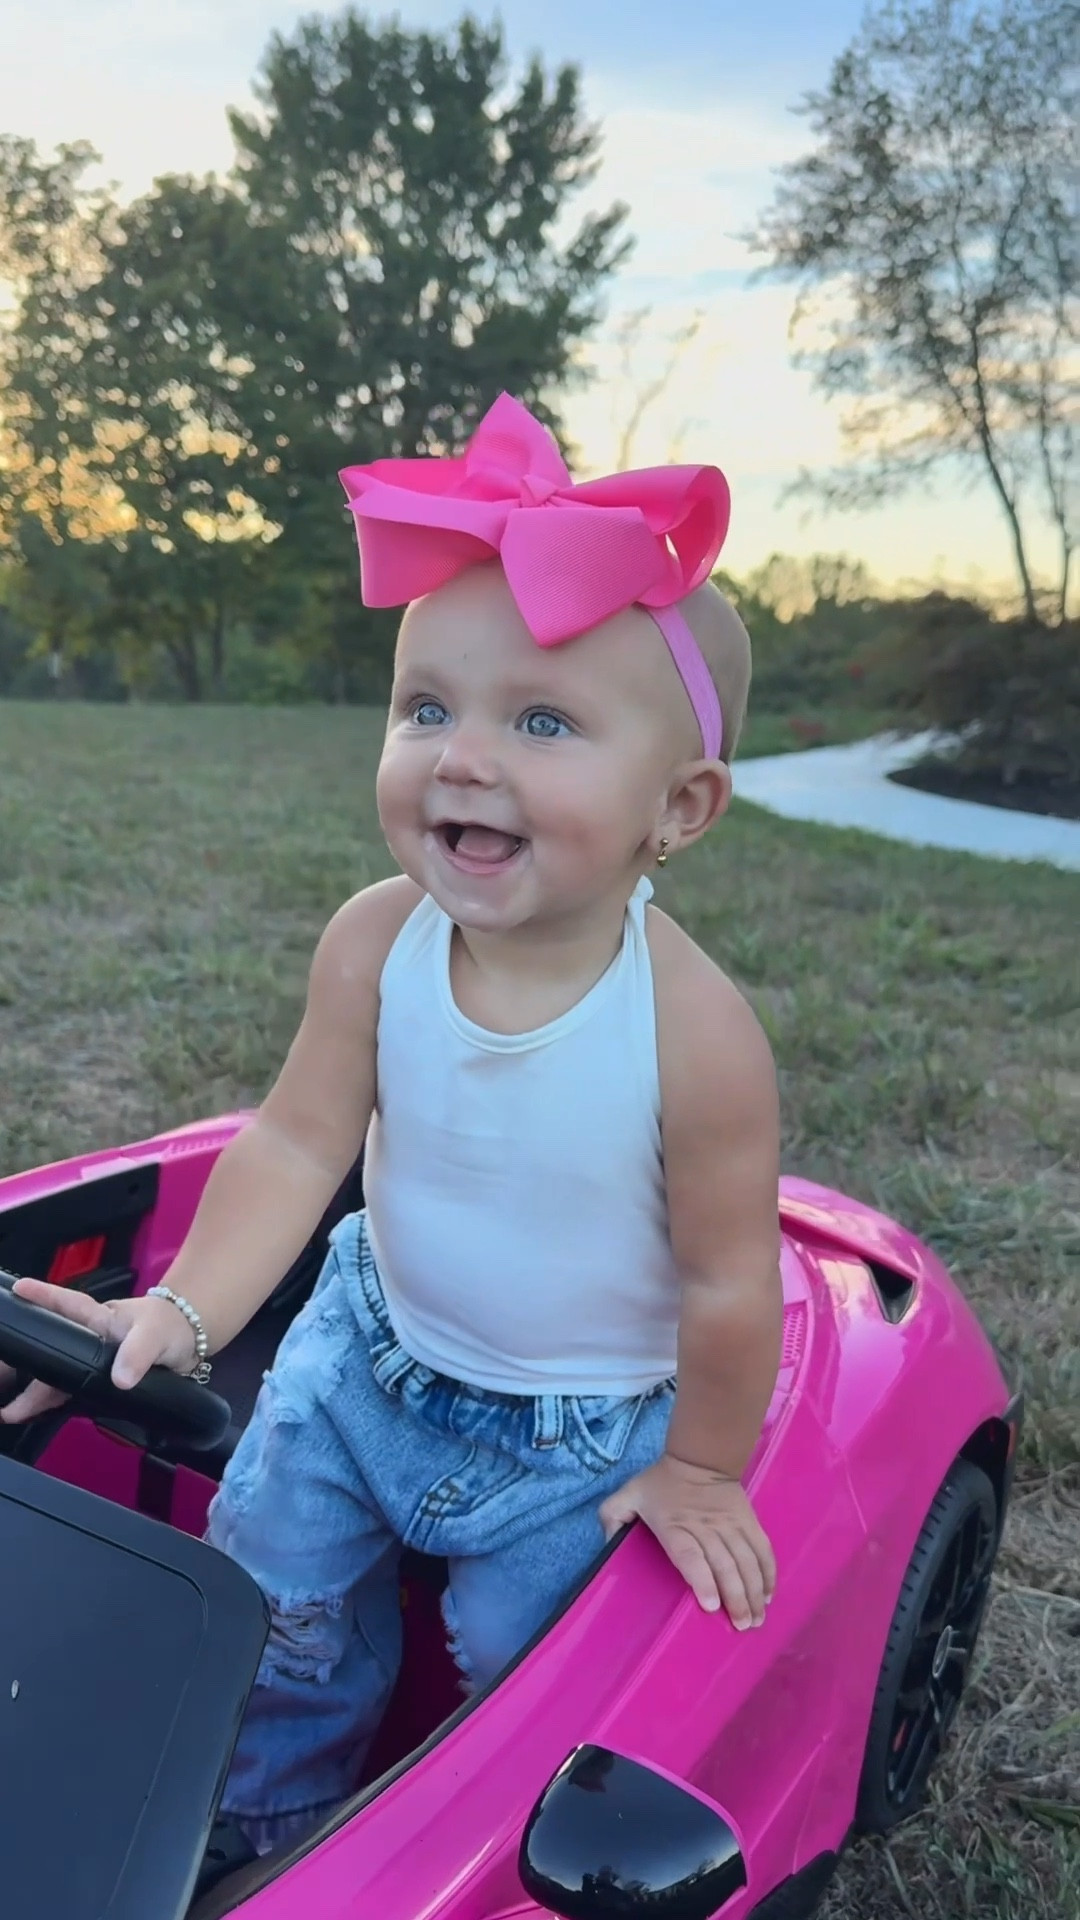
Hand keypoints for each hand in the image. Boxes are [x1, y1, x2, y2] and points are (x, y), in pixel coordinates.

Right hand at [0, 1278, 198, 1424]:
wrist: (189, 1344)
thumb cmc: (169, 1327)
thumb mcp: (155, 1335)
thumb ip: (139, 1353)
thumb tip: (119, 1380)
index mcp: (100, 1319)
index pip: (67, 1305)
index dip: (43, 1297)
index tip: (17, 1290)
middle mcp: (89, 1338)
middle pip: (50, 1349)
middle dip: (20, 1365)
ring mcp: (93, 1360)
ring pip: (56, 1374)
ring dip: (34, 1392)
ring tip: (10, 1412)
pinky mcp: (100, 1381)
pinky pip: (70, 1391)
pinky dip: (53, 1403)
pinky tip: (36, 1415)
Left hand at [599, 1453, 775, 1627]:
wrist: (698, 1456)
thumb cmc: (660, 1483)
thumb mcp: (628, 1495)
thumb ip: (612, 1518)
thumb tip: (607, 1545)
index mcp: (675, 1526)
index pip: (691, 1555)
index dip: (703, 1580)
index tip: (712, 1606)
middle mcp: (706, 1527)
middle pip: (725, 1564)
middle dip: (737, 1598)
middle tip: (742, 1626)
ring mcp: (731, 1524)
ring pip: (747, 1560)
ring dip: (755, 1591)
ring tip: (757, 1618)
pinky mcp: (749, 1521)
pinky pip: (762, 1548)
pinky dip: (768, 1572)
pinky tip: (768, 1594)